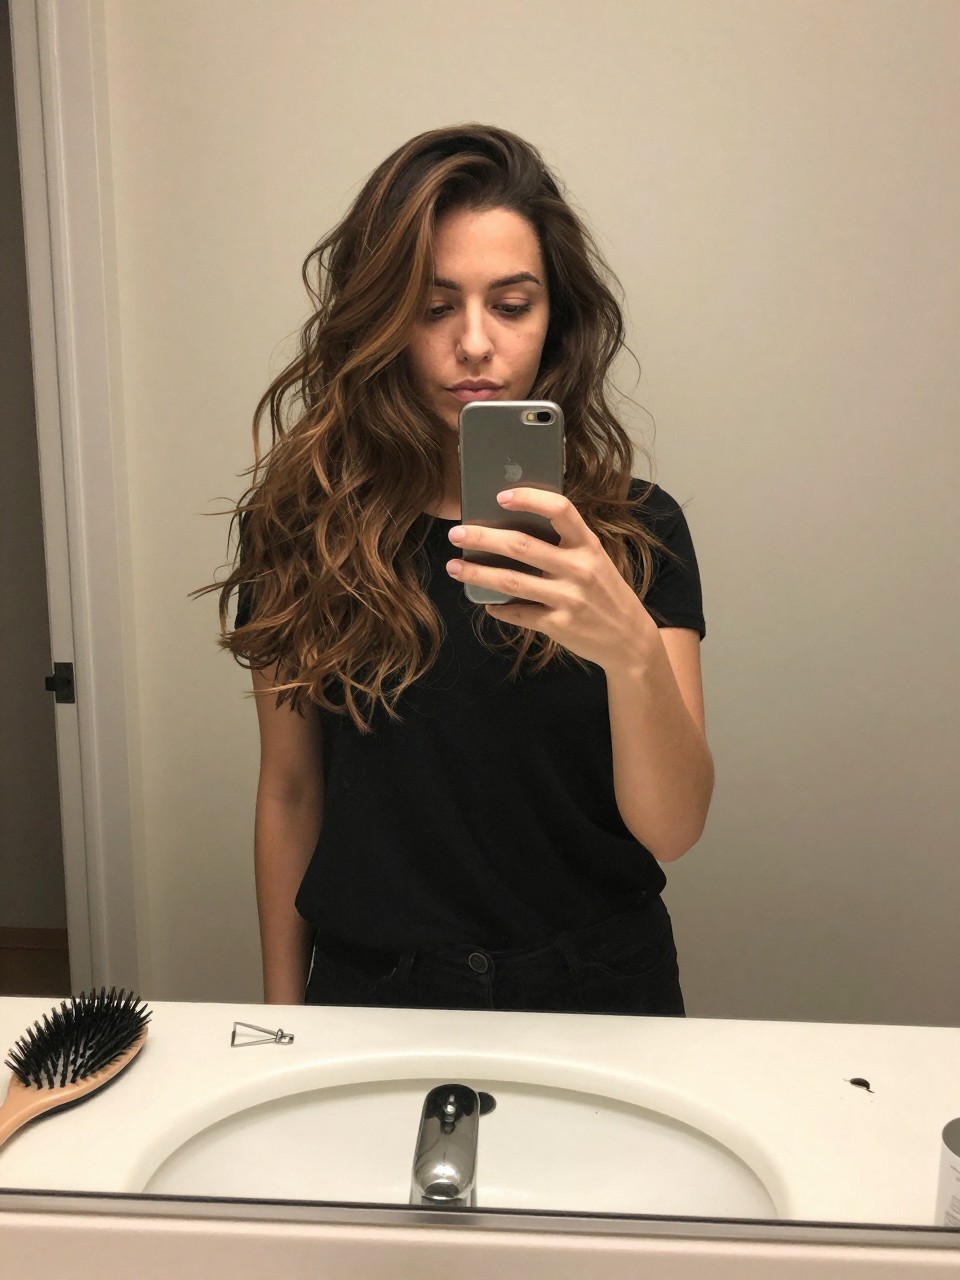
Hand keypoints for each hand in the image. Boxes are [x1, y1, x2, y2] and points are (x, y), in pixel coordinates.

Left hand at [445, 487, 655, 672]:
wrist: (630, 640)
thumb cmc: (606, 594)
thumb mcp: (596, 561)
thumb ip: (566, 546)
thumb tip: (514, 531)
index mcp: (588, 545)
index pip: (560, 509)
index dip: (529, 499)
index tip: (501, 496)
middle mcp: (579, 568)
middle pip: (521, 545)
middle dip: (482, 537)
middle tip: (456, 534)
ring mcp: (569, 598)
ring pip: (511, 581)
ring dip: (477, 573)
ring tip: (454, 567)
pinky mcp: (559, 626)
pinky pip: (518, 613)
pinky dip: (498, 607)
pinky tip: (486, 602)